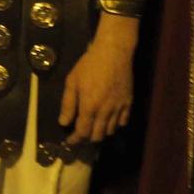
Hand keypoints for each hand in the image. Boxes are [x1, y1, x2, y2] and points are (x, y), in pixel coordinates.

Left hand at [59, 20, 135, 142]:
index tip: (70, 141)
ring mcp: (119, 108)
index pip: (82, 132)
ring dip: (101, 132)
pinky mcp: (129, 102)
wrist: (114, 52)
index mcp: (89, 107)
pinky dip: (115, 125)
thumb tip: (64, 123)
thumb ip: (68, 104)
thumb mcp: (72, 81)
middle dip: (87, 138)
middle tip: (81, 134)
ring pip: (110, 131)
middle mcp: (105, 111)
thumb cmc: (89, 65)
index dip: (75, 139)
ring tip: (94, 127)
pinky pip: (123, 121)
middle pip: (97, 136)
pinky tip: (109, 119)